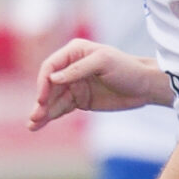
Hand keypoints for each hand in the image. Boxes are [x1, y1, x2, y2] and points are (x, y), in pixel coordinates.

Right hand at [30, 40, 172, 129]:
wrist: (145, 87)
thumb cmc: (127, 69)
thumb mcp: (103, 62)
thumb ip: (77, 69)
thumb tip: (53, 78)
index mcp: (75, 52)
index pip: (51, 67)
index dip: (43, 83)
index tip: (42, 99)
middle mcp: (71, 68)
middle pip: (48, 85)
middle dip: (41, 101)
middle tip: (35, 117)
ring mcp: (74, 85)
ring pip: (52, 99)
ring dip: (42, 112)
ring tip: (32, 125)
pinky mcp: (80, 100)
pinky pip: (61, 108)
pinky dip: (51, 116)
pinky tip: (39, 124)